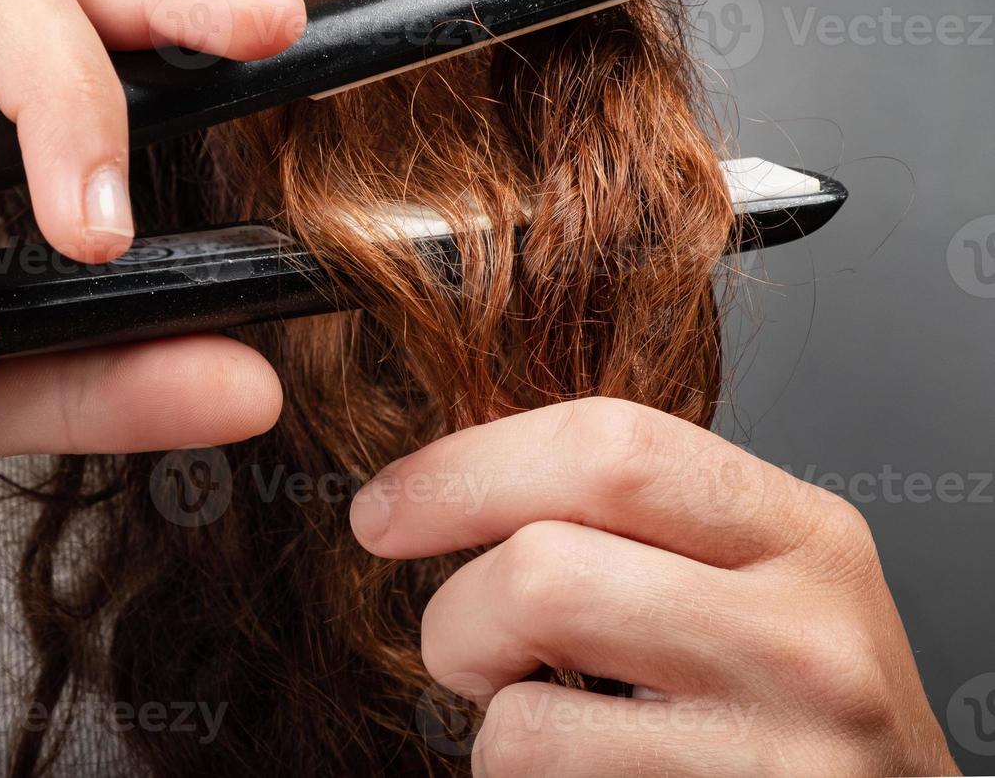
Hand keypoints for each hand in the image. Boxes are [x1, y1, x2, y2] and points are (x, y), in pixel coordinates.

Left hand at [350, 397, 957, 775]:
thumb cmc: (792, 697)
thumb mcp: (752, 574)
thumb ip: (639, 517)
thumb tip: (450, 483)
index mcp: (800, 528)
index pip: (605, 444)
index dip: (463, 470)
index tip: (388, 508)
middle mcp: (802, 633)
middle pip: (539, 572)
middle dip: (457, 611)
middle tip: (469, 642)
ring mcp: (776, 751)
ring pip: (522, 716)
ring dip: (490, 722)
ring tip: (541, 717)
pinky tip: (586, 773)